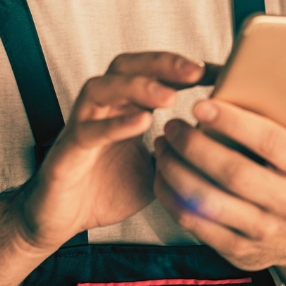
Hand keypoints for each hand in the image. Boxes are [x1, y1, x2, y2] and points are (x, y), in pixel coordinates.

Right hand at [17, 52, 206, 250]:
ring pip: (103, 88)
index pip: (153, 72)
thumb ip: (182, 151)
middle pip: (126, 66)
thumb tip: (223, 145)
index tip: (220, 71)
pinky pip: (89, 131)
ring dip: (138, 87)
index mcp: (125, 108)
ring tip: (170, 96)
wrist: (62, 221)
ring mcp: (82, 126)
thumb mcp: (158, 169)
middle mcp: (102, 109)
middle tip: (196, 71)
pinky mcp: (68, 152)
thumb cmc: (106, 190)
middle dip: (162, 64)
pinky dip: (115, 125)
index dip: (184, 68)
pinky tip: (141, 123)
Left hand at [153, 86, 285, 270]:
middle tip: (172, 126)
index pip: (268, 141)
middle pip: (234, 173)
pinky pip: (196, 224)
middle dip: (195, 147)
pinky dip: (172, 198)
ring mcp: (262, 231)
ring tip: (161, 148)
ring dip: (176, 172)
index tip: (200, 104)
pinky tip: (162, 175)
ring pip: (209, 202)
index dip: (232, 122)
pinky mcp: (237, 250)